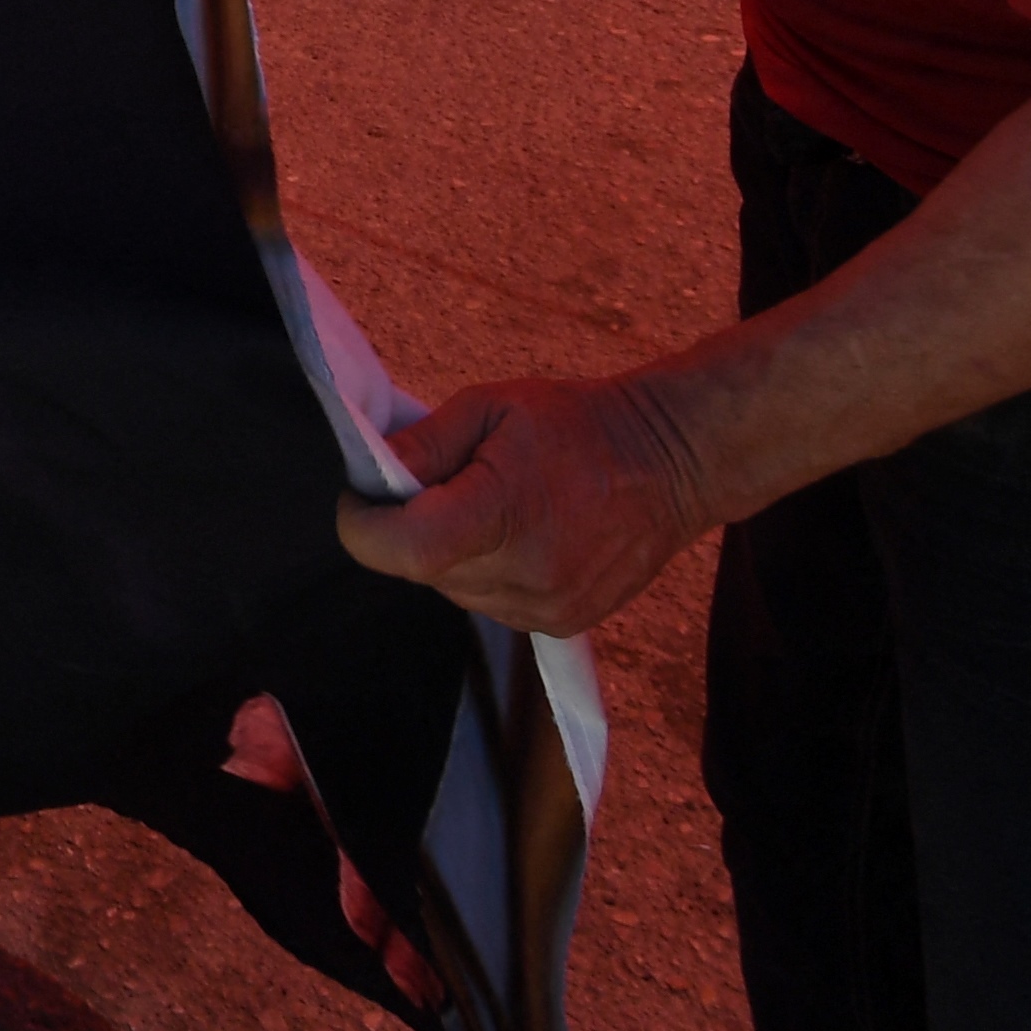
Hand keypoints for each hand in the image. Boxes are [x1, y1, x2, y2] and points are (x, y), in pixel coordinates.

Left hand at [337, 371, 719, 634]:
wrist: (671, 462)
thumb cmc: (580, 424)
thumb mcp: (492, 406)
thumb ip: (426, 444)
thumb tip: (372, 475)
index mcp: (505, 513)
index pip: (405, 550)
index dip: (364, 528)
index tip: (359, 499)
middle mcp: (526, 574)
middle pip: (424, 570)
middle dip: (411, 529)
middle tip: (437, 485)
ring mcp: (547, 608)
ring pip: (455, 591)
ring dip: (450, 553)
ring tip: (489, 504)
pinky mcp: (561, 624)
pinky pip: (491, 604)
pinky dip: (486, 572)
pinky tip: (519, 533)